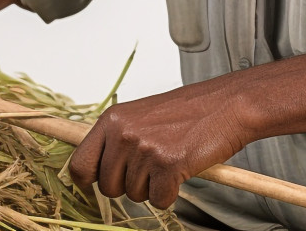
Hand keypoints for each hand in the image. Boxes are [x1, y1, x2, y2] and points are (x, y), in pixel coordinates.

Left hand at [68, 76, 250, 209]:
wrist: (225, 105)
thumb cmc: (187, 111)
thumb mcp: (140, 116)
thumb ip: (116, 139)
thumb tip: (94, 169)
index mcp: (113, 120)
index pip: (80, 163)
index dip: (87, 181)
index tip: (95, 184)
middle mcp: (124, 134)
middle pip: (108, 186)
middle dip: (128, 185)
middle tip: (150, 166)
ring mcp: (145, 149)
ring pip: (134, 195)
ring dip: (152, 186)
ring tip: (169, 159)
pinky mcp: (168, 165)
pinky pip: (160, 200)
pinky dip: (172, 193)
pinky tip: (181, 169)